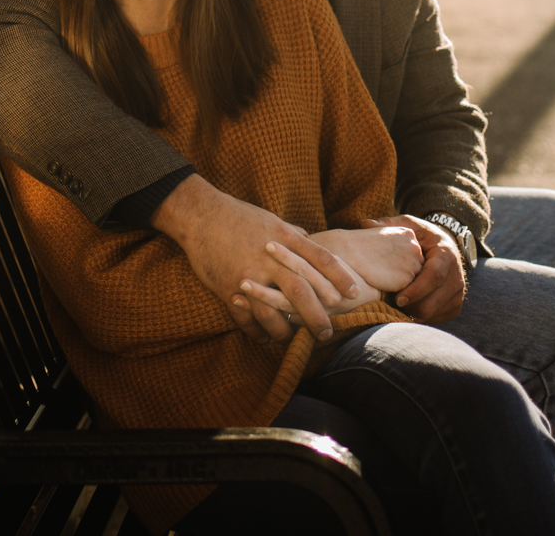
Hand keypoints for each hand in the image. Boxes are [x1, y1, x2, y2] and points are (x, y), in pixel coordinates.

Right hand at [153, 175, 359, 342]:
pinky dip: (256, 331)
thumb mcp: (270, 219)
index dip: (340, 275)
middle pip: (301, 289)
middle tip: (327, 332)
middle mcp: (269, 256)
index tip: (355, 291)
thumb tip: (311, 242)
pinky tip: (264, 338)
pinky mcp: (227, 288)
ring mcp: (248, 274)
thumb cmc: (238, 216)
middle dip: (317, 314)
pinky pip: (245, 317)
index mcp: (283, 236)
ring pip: (273, 310)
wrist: (200, 215)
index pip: (320, 257)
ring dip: (284, 330)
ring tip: (293, 339)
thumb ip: (292, 235)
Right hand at [308, 225, 423, 293]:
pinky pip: (408, 290)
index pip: (411, 253)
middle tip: (385, 272)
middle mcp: (415, 246)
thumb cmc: (360, 245)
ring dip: (403, 282)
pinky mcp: (408, 279)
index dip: (398, 260)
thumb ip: (395, 244)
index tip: (384, 261)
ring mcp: (413, 262)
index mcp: (409, 233)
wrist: (349, 252)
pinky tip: (384, 285)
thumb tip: (397, 257)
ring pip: (414, 279)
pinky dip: (398, 291)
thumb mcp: (382, 236)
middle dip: (404, 270)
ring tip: (384, 279)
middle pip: (416, 265)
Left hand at [372, 214, 465, 322]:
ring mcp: (457, 294)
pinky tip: (405, 308)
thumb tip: (366, 224)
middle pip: (433, 302)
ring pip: (432, 314)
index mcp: (446, 255)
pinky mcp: (454, 307)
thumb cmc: (422, 237)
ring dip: (412, 314)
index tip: (397, 298)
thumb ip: (388, 225)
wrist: (445, 248)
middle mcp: (457, 277)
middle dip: (409, 307)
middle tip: (388, 304)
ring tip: (394, 306)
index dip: (416, 290)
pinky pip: (435, 319)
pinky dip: (418, 317)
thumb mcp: (408, 225)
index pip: (434, 277)